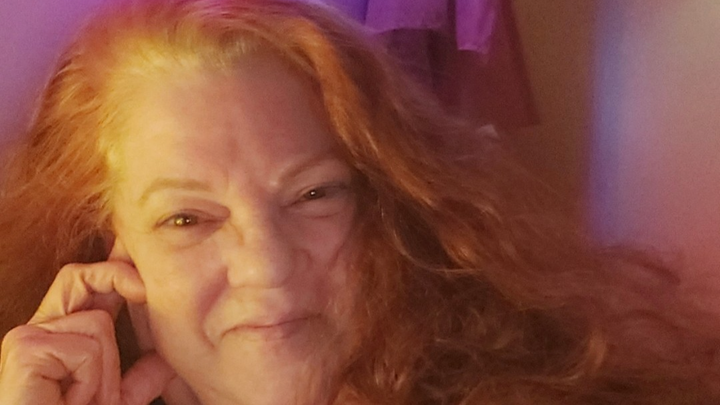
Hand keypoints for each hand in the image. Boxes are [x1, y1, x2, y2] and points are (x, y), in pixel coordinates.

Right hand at [0, 256, 175, 404]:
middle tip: (144, 290)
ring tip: (83, 399)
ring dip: (105, 370)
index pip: (84, 283)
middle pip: (79, 276)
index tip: (145, 274)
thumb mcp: (117, 398)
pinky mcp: (27, 348)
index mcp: (57, 335)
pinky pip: (88, 346)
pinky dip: (93, 379)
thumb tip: (170, 356)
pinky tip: (71, 399)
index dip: (115, 270)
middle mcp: (37, 330)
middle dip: (115, 276)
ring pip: (98, 323)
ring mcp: (28, 337)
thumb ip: (140, 375)